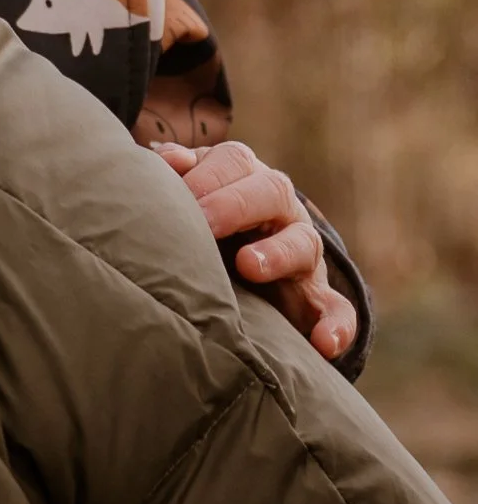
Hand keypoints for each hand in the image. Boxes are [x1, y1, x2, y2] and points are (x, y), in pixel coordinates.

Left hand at [152, 138, 357, 363]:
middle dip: (234, 205)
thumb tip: (166, 160)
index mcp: (246, 178)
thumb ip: (179, 177)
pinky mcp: (315, 298)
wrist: (242, 266)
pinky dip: (336, 326)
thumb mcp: (193, 192)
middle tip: (203, 223)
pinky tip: (323, 343)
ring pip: (302, 245)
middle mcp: (280, 211)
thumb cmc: (204, 219)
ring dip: (278, 253)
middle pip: (270, 192)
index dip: (207, 176)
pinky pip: (336, 310)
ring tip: (249, 266)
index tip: (180, 194)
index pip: (234, 163)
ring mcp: (302, 255)